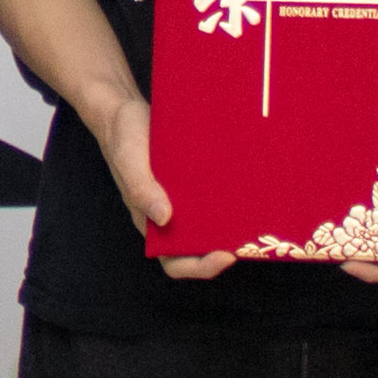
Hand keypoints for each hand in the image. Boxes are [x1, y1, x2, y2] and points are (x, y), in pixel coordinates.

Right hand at [96, 92, 237, 281]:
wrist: (123, 110)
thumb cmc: (123, 138)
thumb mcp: (129, 161)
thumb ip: (141, 189)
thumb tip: (165, 218)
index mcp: (150, 223)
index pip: (175, 262)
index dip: (200, 267)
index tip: (225, 255)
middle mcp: (168, 217)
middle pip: (198, 249)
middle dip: (223, 251)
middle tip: (249, 239)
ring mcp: (180, 200)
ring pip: (208, 225)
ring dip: (229, 228)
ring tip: (253, 218)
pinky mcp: (191, 181)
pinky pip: (210, 198)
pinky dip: (227, 200)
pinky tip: (246, 189)